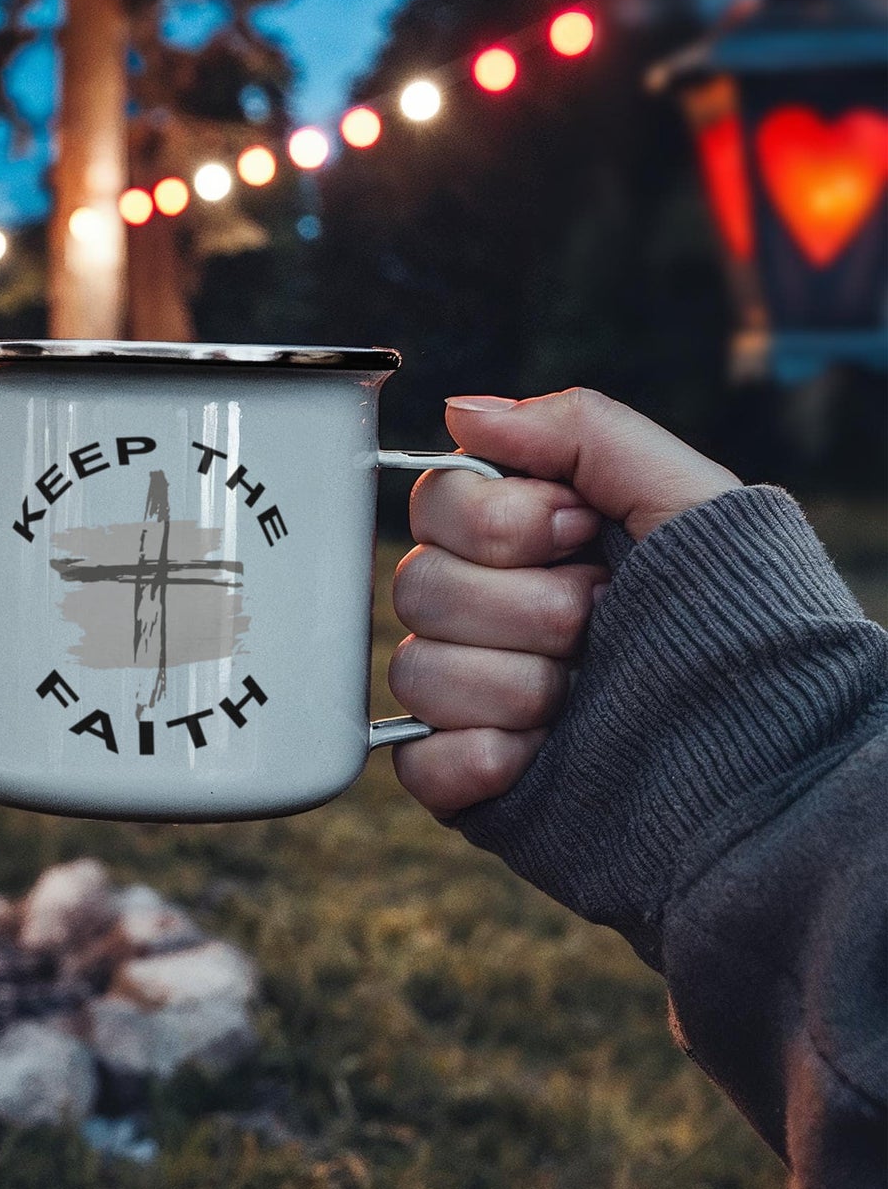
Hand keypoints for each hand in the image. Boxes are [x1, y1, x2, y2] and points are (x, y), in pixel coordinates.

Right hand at [390, 388, 739, 818]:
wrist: (772, 764)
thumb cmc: (742, 625)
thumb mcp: (682, 497)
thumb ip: (578, 431)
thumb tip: (461, 410)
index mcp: (525, 546)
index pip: (434, 502)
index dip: (500, 520)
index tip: (583, 534)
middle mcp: (488, 616)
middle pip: (417, 585)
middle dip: (524, 605)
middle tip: (601, 619)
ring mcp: (474, 699)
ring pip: (416, 671)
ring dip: (517, 684)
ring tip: (586, 696)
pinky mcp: (470, 778)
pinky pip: (416, 760)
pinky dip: (478, 758)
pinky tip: (542, 756)